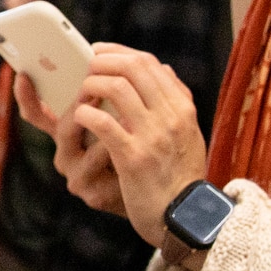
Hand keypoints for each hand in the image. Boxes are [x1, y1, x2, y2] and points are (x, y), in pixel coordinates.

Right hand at [17, 69, 124, 215]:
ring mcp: (77, 175)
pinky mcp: (93, 195)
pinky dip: (119, 152)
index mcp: (68, 131)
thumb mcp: (119, 116)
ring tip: (125, 114)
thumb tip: (112, 55)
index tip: (23, 75)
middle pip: (59, 127)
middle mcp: (66, 152)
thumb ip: (113, 92)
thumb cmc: (133, 146)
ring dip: (104, 129)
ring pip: (83, 148)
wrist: (156, 190)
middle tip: (93, 89)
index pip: (37, 113)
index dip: (27, 96)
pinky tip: (135, 143)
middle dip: (77, 106)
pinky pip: (103, 170)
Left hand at [67, 45, 207, 245]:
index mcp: (182, 109)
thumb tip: (164, 69)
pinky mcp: (133, 158)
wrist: (187, 218)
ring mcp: (152, 136)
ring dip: (92, 84)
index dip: (119, 53)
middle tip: (84, 67)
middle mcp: (170, 117)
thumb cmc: (182, 176)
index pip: (150, 64)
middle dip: (102, 61)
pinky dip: (86, 114)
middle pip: (134, 68)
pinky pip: (103, 123)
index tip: (99, 52)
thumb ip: (177, 101)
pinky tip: (80, 117)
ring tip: (81, 92)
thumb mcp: (189, 134)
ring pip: (117, 89)